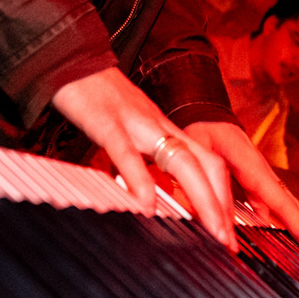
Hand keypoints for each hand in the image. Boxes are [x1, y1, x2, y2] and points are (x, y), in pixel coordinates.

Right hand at [51, 67, 236, 249]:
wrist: (69, 53)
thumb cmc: (94, 96)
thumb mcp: (126, 132)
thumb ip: (141, 162)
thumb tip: (150, 201)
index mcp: (164, 128)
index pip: (209, 163)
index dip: (224, 198)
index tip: (228, 234)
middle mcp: (159, 125)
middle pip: (207, 164)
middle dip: (223, 206)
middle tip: (229, 244)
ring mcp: (135, 122)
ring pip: (181, 160)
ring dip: (202, 199)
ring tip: (210, 233)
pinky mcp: (105, 120)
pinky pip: (126, 152)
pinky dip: (140, 180)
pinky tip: (146, 207)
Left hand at [186, 121, 298, 267]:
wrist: (203, 112)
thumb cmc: (202, 131)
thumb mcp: (200, 157)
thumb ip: (210, 190)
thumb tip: (221, 228)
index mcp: (254, 167)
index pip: (283, 204)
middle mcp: (263, 174)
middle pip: (294, 209)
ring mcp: (261, 178)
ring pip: (287, 209)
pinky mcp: (254, 182)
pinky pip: (273, 206)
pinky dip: (284, 222)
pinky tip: (285, 237)